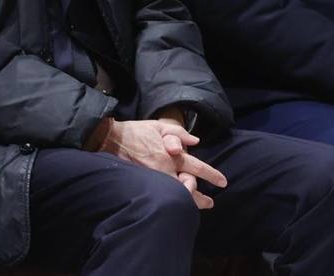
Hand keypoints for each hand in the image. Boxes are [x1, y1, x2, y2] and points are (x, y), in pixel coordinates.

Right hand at [101, 119, 226, 208]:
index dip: (211, 175)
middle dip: (200, 198)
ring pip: (175, 196)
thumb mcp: (158, 125)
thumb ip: (178, 133)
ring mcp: (153, 180)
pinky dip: (171, 201)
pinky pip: (161, 196)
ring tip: (196, 207)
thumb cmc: (135, 132)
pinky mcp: (143, 185)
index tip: (222, 182)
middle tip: (209, 203)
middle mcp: (164, 170)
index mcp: (171, 155)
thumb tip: (195, 141)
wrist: (110, 140)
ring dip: (187, 202)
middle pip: (188, 189)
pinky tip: (176, 204)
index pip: (196, 167)